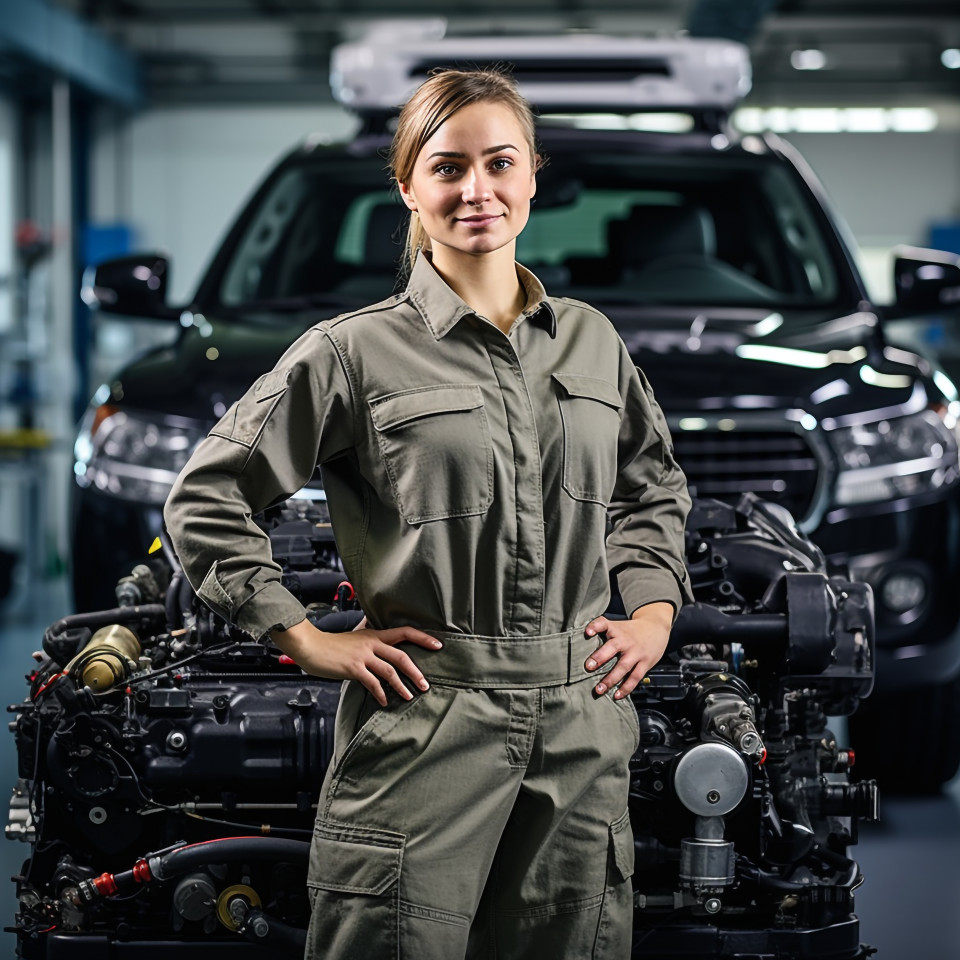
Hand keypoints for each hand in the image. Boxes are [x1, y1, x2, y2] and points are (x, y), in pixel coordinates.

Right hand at [270, 619, 440, 706]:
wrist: (310, 646)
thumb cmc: (331, 645)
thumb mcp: (354, 638)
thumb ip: (369, 640)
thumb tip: (381, 644)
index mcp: (374, 635)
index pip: (404, 632)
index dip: (423, 638)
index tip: (438, 645)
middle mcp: (371, 643)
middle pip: (401, 656)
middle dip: (416, 672)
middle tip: (426, 685)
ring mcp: (363, 656)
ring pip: (390, 671)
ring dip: (402, 686)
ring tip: (409, 697)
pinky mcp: (353, 668)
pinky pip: (372, 683)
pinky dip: (380, 694)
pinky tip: (384, 702)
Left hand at [584, 602, 673, 697]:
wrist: (657, 627)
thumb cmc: (631, 630)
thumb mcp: (618, 626)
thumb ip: (602, 632)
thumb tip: (580, 644)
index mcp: (616, 629)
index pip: (603, 624)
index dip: (595, 626)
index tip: (587, 632)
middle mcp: (626, 640)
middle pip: (612, 648)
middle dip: (600, 657)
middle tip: (588, 667)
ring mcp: (636, 652)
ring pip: (623, 666)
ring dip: (611, 679)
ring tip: (599, 689)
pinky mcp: (645, 663)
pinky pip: (635, 677)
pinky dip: (626, 687)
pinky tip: (617, 695)